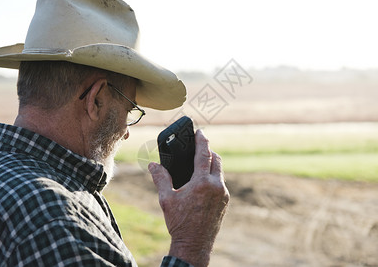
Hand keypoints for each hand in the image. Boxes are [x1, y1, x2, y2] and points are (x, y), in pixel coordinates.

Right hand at [148, 129, 229, 266]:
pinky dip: (214, 178)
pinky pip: (221, 184)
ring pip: (220, 172)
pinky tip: (205, 182)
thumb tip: (152, 165)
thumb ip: (161, 178)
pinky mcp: (225, 203)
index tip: (200, 132)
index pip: (204, 154)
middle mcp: (217, 186)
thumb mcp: (166, 199)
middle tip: (200, 147)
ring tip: (201, 164)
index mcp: (202, 183)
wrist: (194, 245)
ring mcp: (223, 195)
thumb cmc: (179, 222)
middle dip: (209, 151)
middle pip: (217, 160)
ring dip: (212, 165)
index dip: (202, 141)